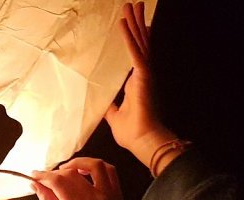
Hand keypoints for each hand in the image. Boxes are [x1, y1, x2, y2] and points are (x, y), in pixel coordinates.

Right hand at [33, 158, 144, 199]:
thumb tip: (35, 185)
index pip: (59, 181)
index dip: (44, 175)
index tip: (34, 175)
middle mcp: (97, 197)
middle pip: (74, 172)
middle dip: (57, 171)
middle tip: (47, 178)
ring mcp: (110, 195)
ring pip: (95, 165)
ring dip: (79, 163)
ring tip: (67, 170)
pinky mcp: (117, 195)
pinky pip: (109, 172)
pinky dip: (96, 167)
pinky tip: (84, 173)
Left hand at [104, 3, 177, 165]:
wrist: (143, 141)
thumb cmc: (132, 132)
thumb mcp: (114, 116)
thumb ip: (109, 106)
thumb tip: (99, 101)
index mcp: (137, 82)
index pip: (136, 54)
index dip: (135, 37)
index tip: (134, 23)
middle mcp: (143, 74)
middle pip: (141, 42)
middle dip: (137, 22)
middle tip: (134, 5)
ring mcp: (144, 74)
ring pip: (140, 41)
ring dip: (135, 23)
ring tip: (132, 6)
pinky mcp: (142, 76)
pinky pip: (134, 52)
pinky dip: (129, 37)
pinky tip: (123, 24)